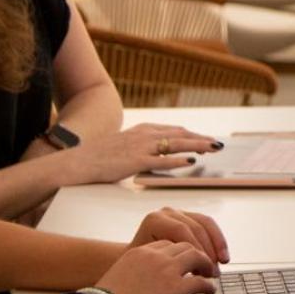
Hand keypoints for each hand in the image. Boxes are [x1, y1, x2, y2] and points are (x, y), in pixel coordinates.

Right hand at [62, 125, 222, 185]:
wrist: (76, 163)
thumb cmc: (98, 158)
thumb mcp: (123, 146)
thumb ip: (140, 146)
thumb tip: (155, 153)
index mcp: (142, 130)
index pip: (174, 130)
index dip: (193, 134)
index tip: (206, 139)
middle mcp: (144, 135)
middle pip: (180, 134)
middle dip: (201, 138)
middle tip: (218, 144)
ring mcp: (139, 147)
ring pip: (175, 143)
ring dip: (197, 145)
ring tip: (213, 148)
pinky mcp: (134, 161)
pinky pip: (161, 160)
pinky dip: (178, 160)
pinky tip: (191, 161)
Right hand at [96, 240, 217, 293]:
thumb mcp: (121, 275)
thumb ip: (138, 271)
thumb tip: (149, 281)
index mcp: (140, 252)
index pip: (167, 243)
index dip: (178, 252)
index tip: (183, 260)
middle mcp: (155, 256)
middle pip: (185, 246)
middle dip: (196, 253)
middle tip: (202, 264)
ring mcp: (167, 270)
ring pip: (196, 256)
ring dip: (206, 264)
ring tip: (209, 273)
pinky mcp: (176, 288)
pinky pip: (199, 282)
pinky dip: (207, 285)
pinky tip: (209, 290)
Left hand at [131, 207, 229, 266]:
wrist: (136, 264)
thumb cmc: (140, 269)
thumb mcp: (152, 267)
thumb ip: (171, 267)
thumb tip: (194, 280)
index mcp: (154, 220)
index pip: (182, 231)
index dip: (196, 251)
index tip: (204, 270)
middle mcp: (167, 213)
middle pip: (195, 227)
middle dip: (208, 250)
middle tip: (213, 270)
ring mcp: (179, 214)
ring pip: (206, 224)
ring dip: (216, 245)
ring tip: (220, 264)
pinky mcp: (190, 218)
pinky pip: (209, 226)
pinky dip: (217, 242)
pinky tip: (221, 257)